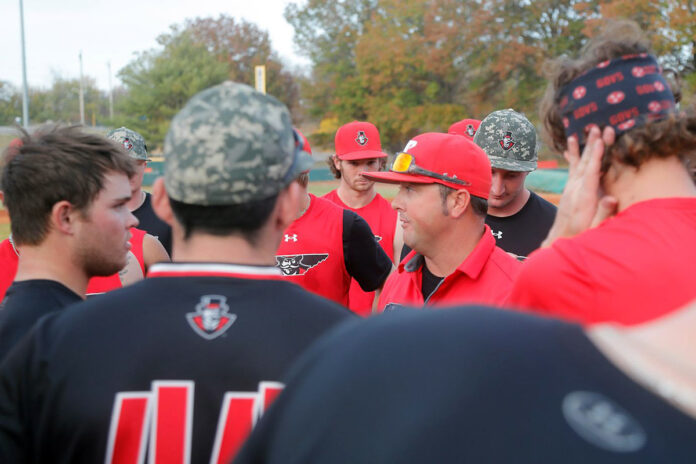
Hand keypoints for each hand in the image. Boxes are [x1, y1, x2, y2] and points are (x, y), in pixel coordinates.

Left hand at [542, 126, 617, 246]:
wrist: (559, 241)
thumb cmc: (580, 236)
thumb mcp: (594, 228)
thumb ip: (603, 213)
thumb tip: (611, 198)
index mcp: (583, 198)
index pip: (591, 173)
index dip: (597, 156)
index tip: (600, 140)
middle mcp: (575, 190)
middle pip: (584, 164)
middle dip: (590, 145)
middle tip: (594, 127)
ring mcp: (571, 189)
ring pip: (577, 164)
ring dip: (580, 148)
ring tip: (578, 132)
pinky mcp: (569, 190)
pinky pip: (572, 170)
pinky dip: (573, 157)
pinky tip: (570, 147)